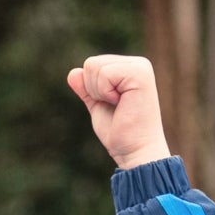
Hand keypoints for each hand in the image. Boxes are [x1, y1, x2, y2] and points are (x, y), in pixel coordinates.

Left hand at [66, 54, 172, 169]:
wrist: (135, 150)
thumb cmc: (119, 132)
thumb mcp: (98, 106)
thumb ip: (87, 89)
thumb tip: (73, 72)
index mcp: (130, 68)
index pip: (92, 65)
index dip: (92, 89)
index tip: (113, 105)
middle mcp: (138, 64)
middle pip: (91, 63)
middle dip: (94, 89)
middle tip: (115, 106)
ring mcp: (140, 67)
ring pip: (94, 66)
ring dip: (99, 92)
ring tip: (119, 105)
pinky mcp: (140, 74)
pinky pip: (103, 73)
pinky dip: (105, 92)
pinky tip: (121, 103)